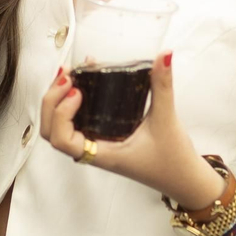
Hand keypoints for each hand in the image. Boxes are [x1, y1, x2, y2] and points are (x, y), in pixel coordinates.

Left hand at [39, 53, 223, 207]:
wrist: (184, 180)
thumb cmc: (174, 160)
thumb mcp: (167, 120)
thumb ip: (163, 86)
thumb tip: (165, 55)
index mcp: (101, 154)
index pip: (61, 140)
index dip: (61, 114)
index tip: (78, 93)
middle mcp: (93, 150)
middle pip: (52, 131)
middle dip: (51, 102)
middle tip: (67, 75)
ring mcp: (96, 144)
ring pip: (60, 126)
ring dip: (58, 100)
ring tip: (70, 74)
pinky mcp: (104, 137)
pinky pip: (77, 121)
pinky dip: (72, 102)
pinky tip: (83, 80)